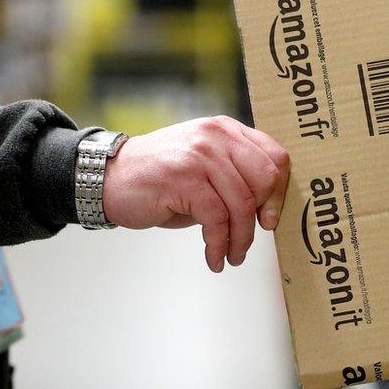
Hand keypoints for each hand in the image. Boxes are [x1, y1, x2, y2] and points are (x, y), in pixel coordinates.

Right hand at [102, 116, 289, 272]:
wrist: (108, 179)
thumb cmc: (160, 180)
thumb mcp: (204, 168)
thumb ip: (234, 176)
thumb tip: (268, 209)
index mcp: (226, 130)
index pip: (275, 156)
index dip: (280, 192)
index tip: (270, 217)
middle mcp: (216, 136)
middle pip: (265, 177)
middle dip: (264, 214)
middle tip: (254, 236)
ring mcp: (199, 155)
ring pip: (241, 203)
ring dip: (240, 239)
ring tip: (232, 256)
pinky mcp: (183, 179)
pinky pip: (217, 219)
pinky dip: (219, 245)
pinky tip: (214, 258)